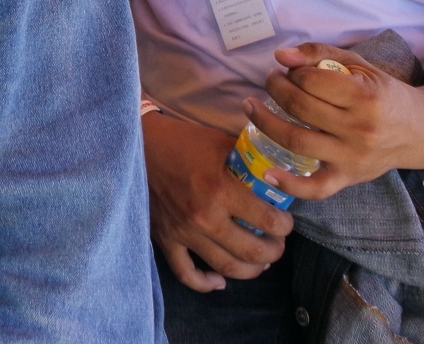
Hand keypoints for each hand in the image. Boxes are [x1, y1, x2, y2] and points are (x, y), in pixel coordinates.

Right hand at [143, 112, 291, 291]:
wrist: (138, 145)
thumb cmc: (182, 141)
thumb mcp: (220, 142)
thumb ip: (248, 160)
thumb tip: (276, 173)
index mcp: (220, 189)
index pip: (267, 221)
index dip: (285, 225)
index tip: (285, 222)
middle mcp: (204, 217)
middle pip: (252, 251)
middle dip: (274, 251)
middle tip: (277, 243)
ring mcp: (183, 232)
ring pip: (226, 267)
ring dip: (251, 269)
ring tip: (260, 261)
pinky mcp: (165, 239)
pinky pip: (186, 273)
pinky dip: (205, 283)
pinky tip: (220, 281)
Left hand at [246, 42, 423, 200]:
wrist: (419, 131)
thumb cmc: (383, 93)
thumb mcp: (359, 65)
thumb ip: (319, 54)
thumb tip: (281, 56)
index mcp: (365, 97)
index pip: (310, 81)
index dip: (292, 72)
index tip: (288, 70)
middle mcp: (359, 129)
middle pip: (300, 108)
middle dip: (275, 89)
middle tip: (270, 81)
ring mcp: (353, 157)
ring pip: (297, 142)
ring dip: (266, 123)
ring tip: (252, 106)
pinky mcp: (349, 178)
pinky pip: (316, 189)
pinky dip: (289, 184)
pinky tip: (267, 172)